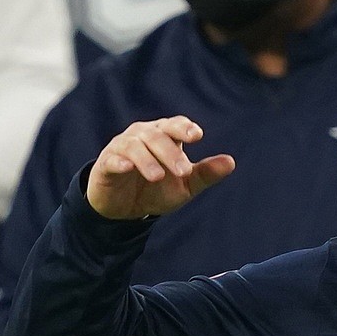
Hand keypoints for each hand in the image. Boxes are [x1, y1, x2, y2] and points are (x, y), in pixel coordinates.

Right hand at [85, 116, 234, 220]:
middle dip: (171, 153)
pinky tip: (127, 167)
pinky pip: (112, 159)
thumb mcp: (185, 186)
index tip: (196, 136)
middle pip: (157, 136)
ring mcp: (122, 148)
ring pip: (135, 145)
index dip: (184, 128)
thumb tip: (231, 162)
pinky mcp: (106, 164)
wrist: (125, 210)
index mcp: (164, 136)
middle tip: (184, 171)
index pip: (175, 125)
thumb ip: (205, 174)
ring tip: (158, 176)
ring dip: (148, 160)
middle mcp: (143, 136)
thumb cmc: (156, 189)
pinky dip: (120, 161)